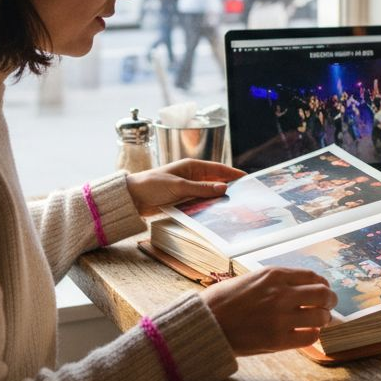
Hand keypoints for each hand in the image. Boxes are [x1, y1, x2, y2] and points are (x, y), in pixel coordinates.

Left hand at [125, 159, 243, 215]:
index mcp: (192, 166)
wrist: (132, 197)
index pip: (218, 168)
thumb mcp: (179, 186)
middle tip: (244, 197)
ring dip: (218, 199)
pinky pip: (200, 202)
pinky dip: (208, 206)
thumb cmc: (152, 185)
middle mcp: (192, 176)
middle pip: (216, 181)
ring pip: (209, 193)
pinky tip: (216, 213)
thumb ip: (202, 188)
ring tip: (234, 207)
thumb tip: (224, 188)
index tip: (248, 179)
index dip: (233, 174)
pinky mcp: (183, 199)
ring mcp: (188, 188)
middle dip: (229, 188)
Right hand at [202, 267, 335, 354]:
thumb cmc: (224, 300)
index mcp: (274, 275)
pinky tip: (306, 333)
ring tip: (317, 322)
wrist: (206, 323)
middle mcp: (281, 293)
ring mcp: (280, 317)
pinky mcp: (278, 339)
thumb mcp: (252, 278)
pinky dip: (312, 335)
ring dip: (323, 319)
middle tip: (328, 307)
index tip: (323, 291)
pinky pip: (310, 336)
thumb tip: (303, 286)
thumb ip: (277, 281)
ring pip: (321, 316)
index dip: (323, 285)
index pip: (313, 277)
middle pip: (323, 294)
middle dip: (330, 301)